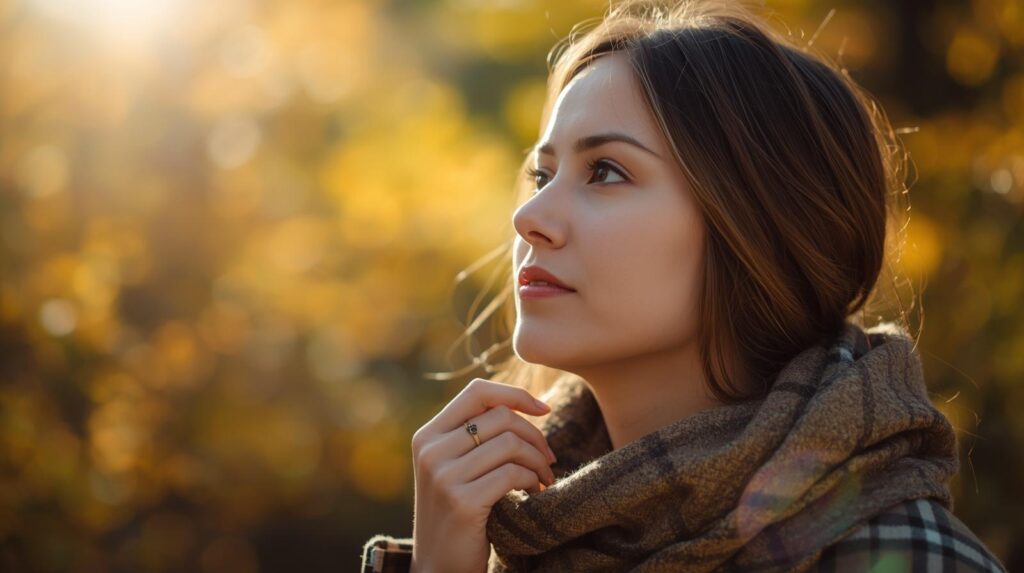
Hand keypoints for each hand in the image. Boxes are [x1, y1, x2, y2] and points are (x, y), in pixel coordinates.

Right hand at [409, 378, 557, 572]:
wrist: (440, 567)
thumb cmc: (458, 512)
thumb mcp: (455, 467)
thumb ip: (476, 435)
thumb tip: (527, 404)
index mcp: (427, 436)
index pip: (477, 393)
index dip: (516, 394)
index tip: (544, 409)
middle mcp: (431, 451)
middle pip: (501, 417)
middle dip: (535, 435)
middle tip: (549, 459)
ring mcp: (443, 476)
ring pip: (511, 443)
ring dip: (538, 461)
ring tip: (542, 479)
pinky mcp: (462, 501)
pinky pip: (513, 473)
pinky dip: (532, 480)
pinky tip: (533, 493)